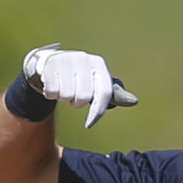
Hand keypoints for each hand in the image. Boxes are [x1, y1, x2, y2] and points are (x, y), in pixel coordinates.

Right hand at [23, 45, 137, 129]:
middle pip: (83, 97)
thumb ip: (113, 94)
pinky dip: (50, 94)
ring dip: (63, 98)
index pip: (104, 93)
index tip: (89, 124)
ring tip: (62, 88)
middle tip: (73, 95)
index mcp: (99, 64)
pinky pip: (52, 91)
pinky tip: (52, 85)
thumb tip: (134, 101)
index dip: (97, 112)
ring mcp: (66, 59)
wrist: (49, 64)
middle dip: (76, 103)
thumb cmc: (78, 79)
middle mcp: (84, 59)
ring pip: (67, 96)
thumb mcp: (96, 83)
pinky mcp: (50, 63)